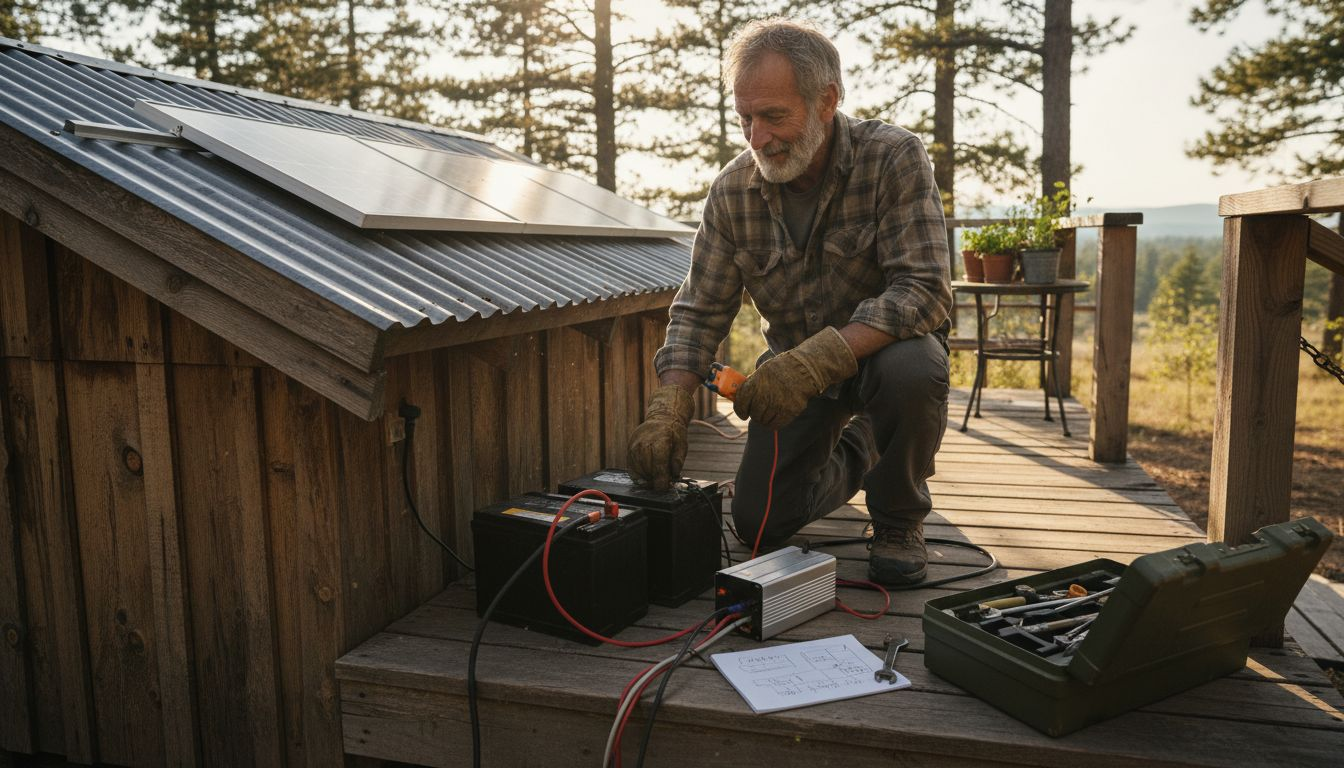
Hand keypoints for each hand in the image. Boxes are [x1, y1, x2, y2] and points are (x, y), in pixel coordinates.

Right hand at [628, 384, 694, 490]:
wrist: (662, 418)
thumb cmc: (674, 433)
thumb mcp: (682, 444)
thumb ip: (678, 460)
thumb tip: (673, 474)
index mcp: (660, 440)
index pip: (658, 464)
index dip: (660, 480)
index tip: (663, 487)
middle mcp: (644, 442)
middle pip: (646, 469)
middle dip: (654, 480)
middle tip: (661, 482)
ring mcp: (634, 445)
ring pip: (637, 469)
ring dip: (646, 478)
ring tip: (655, 478)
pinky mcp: (629, 448)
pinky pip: (630, 467)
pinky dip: (638, 475)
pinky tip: (646, 476)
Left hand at [734, 327, 856, 428]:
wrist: (805, 368)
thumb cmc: (782, 369)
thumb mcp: (763, 371)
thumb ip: (752, 385)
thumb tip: (739, 399)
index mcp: (756, 381)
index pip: (741, 402)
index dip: (740, 410)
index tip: (743, 414)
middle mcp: (766, 393)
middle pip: (754, 414)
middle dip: (754, 415)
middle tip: (758, 412)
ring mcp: (779, 403)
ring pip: (764, 421)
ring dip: (764, 419)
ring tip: (769, 412)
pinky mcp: (790, 410)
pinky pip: (776, 424)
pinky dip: (773, 423)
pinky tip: (776, 418)